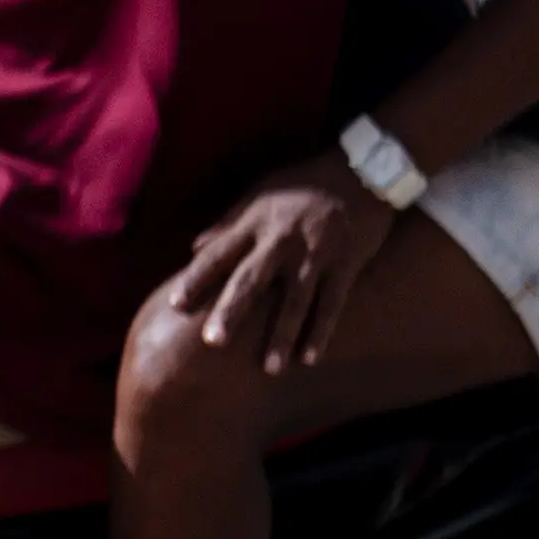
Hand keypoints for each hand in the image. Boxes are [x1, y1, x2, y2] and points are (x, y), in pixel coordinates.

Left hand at [163, 164, 401, 373]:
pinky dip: (320, 332)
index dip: (197, 278)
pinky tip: (309, 358)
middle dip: (231, 311)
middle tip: (212, 343)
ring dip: (281, 336)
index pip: (219, 253)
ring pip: (295, 301)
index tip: (176, 304)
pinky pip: (331, 304)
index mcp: (256, 221)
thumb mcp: (260, 193)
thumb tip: (193, 248)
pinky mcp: (345, 264)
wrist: (362, 170)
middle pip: (252, 280)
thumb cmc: (304, 183)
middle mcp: (281, 240)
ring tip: (269, 368)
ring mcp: (315, 254)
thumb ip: (228, 223)